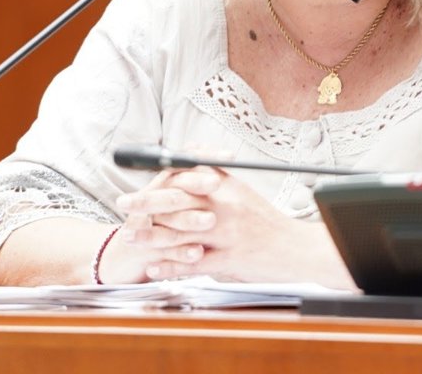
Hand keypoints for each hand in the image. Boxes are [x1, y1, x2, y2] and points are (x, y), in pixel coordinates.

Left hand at [114, 167, 354, 287]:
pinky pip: (195, 263)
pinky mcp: (231, 259)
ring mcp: (228, 234)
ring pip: (181, 233)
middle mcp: (226, 206)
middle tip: (123, 206)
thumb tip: (190, 154)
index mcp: (228, 187)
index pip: (187, 177)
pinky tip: (154, 267)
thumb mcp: (243, 190)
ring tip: (131, 237)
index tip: (138, 182)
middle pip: (178, 201)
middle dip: (146, 203)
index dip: (158, 180)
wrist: (298, 249)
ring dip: (151, 236)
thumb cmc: (267, 222)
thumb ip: (215, 173)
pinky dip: (171, 266)